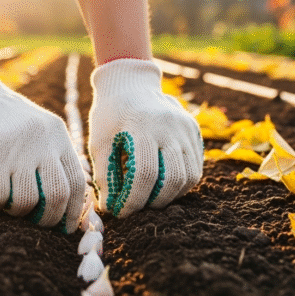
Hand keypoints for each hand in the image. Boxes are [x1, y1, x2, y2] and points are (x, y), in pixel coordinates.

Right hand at [0, 63, 85, 232]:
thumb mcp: (38, 129)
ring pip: (28, 199)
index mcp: (58, 135)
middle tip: (36, 222)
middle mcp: (43, 141)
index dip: (73, 211)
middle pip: (57, 194)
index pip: (77, 182)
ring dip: (18, 212)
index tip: (66, 228)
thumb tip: (62, 204)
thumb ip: (51, 157)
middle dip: (48, 218)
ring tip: (9, 206)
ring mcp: (18, 146)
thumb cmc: (4, 120)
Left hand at [88, 59, 202, 216]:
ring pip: (189, 176)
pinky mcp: (194, 131)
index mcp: (142, 126)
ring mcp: (186, 128)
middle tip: (138, 208)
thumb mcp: (99, 141)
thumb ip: (104, 174)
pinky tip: (163, 186)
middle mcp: (170, 126)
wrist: (130, 84)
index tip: (121, 212)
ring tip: (151, 199)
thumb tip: (109, 208)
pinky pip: (195, 167)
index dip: (133, 200)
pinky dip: (181, 184)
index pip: (144, 173)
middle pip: (173, 178)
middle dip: (154, 202)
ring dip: (171, 196)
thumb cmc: (110, 115)